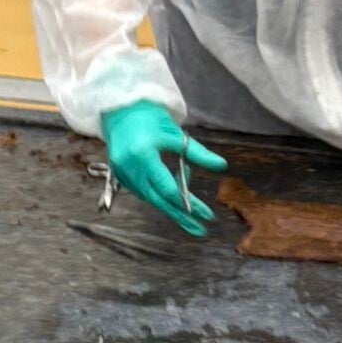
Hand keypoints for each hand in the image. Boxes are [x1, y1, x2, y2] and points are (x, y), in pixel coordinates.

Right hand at [101, 101, 227, 238]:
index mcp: (143, 155)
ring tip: (191, 214)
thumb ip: (198, 153)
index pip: (168, 188)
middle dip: (180, 216)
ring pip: (149, 198)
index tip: (206, 215)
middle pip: (158, 200)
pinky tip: (172, 197)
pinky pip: (142, 192)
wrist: (120, 111)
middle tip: (201, 230)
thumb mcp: (176, 135)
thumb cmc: (151, 119)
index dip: (189, 204)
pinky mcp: (120, 176)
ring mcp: (122, 174)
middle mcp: (129, 168)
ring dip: (170, 205)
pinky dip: (158, 196)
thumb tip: (222, 166)